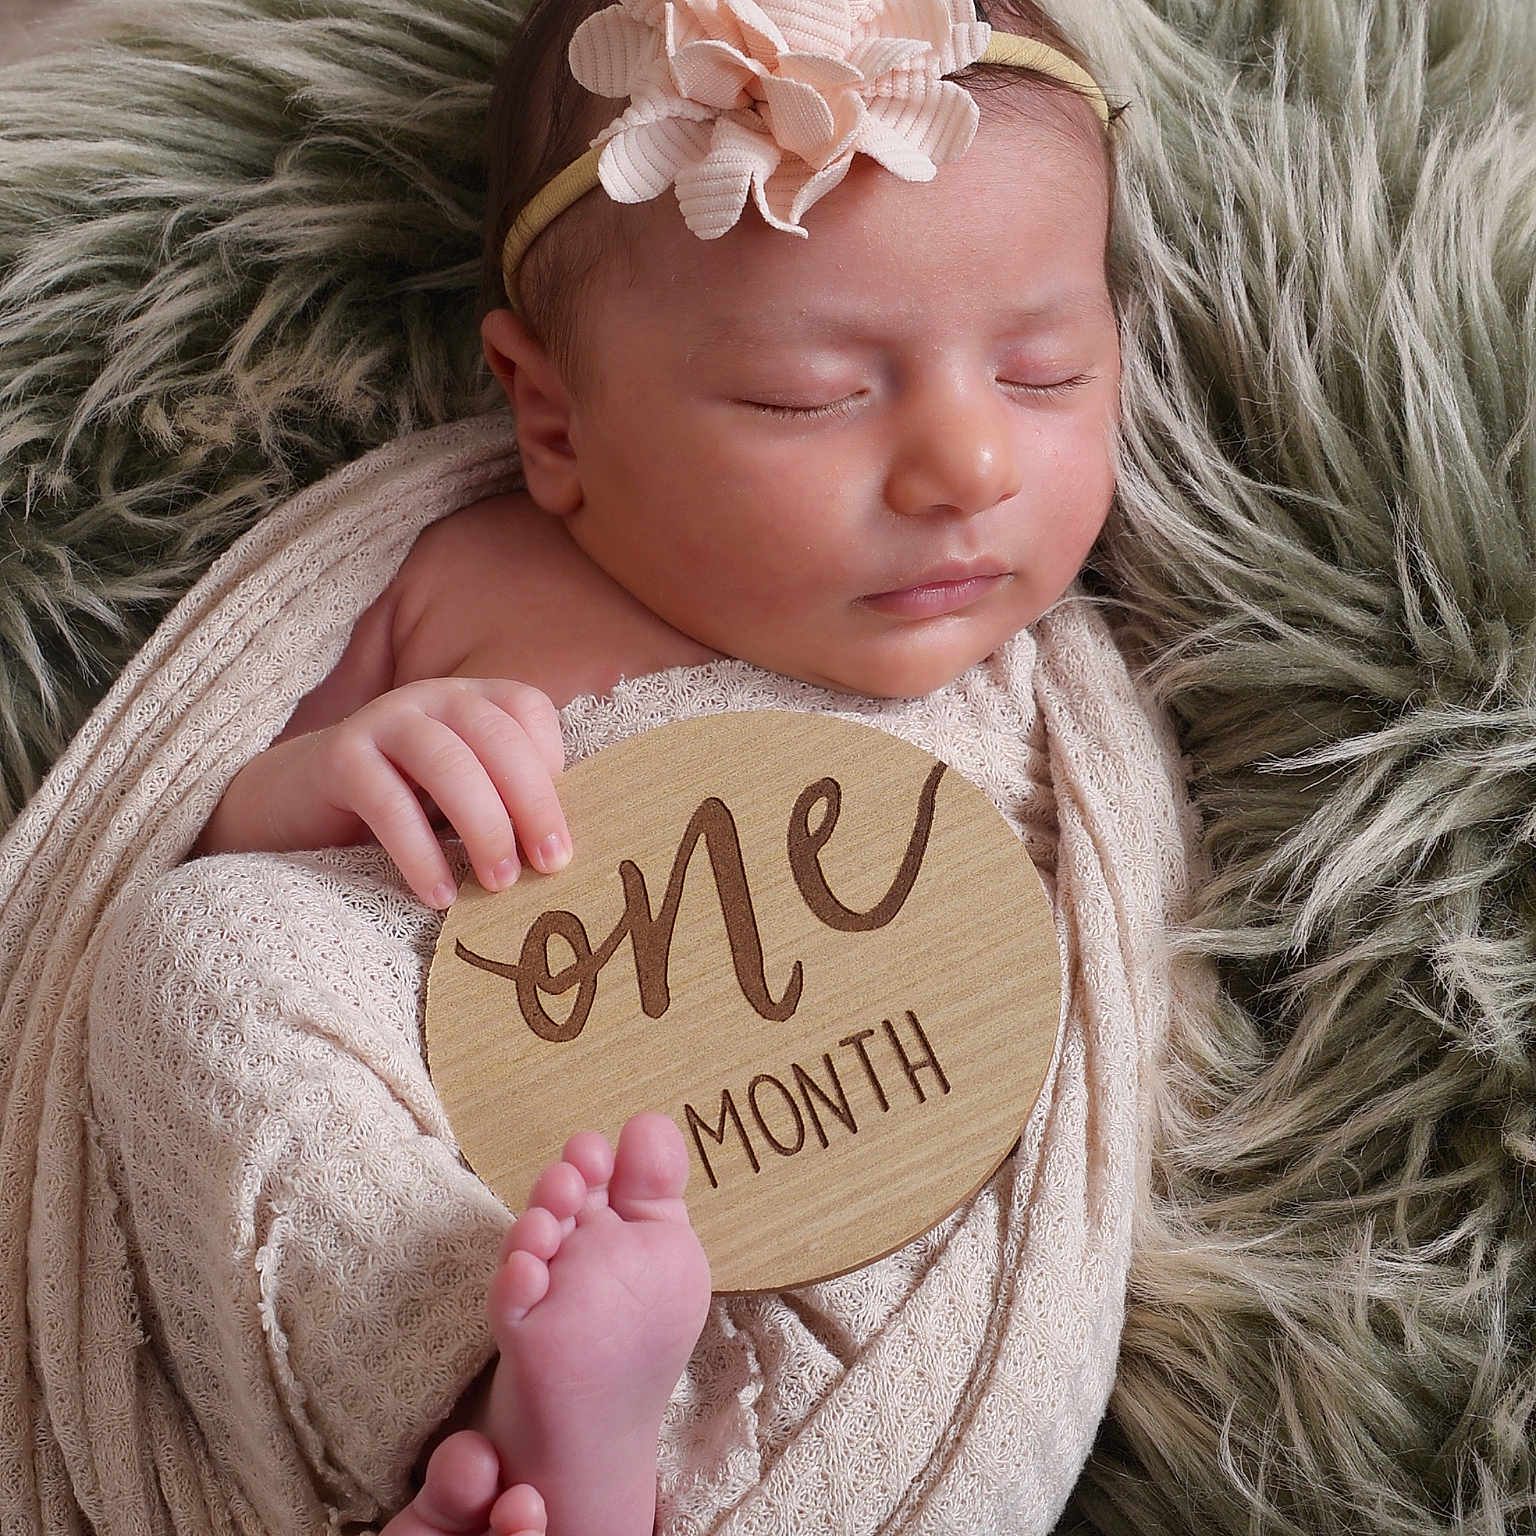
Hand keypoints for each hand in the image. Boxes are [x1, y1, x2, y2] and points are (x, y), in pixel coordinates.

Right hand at [198, 678, 569, 909]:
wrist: (296, 807)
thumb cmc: (404, 808)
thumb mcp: (465, 799)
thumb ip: (511, 804)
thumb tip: (569, 853)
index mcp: (473, 698)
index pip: (529, 710)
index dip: (551, 770)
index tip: (562, 838)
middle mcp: (432, 697)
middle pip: (496, 735)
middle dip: (531, 803)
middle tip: (550, 868)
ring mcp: (383, 720)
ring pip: (446, 761)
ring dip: (483, 826)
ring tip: (499, 884)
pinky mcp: (338, 756)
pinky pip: (387, 801)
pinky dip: (419, 853)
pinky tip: (439, 895)